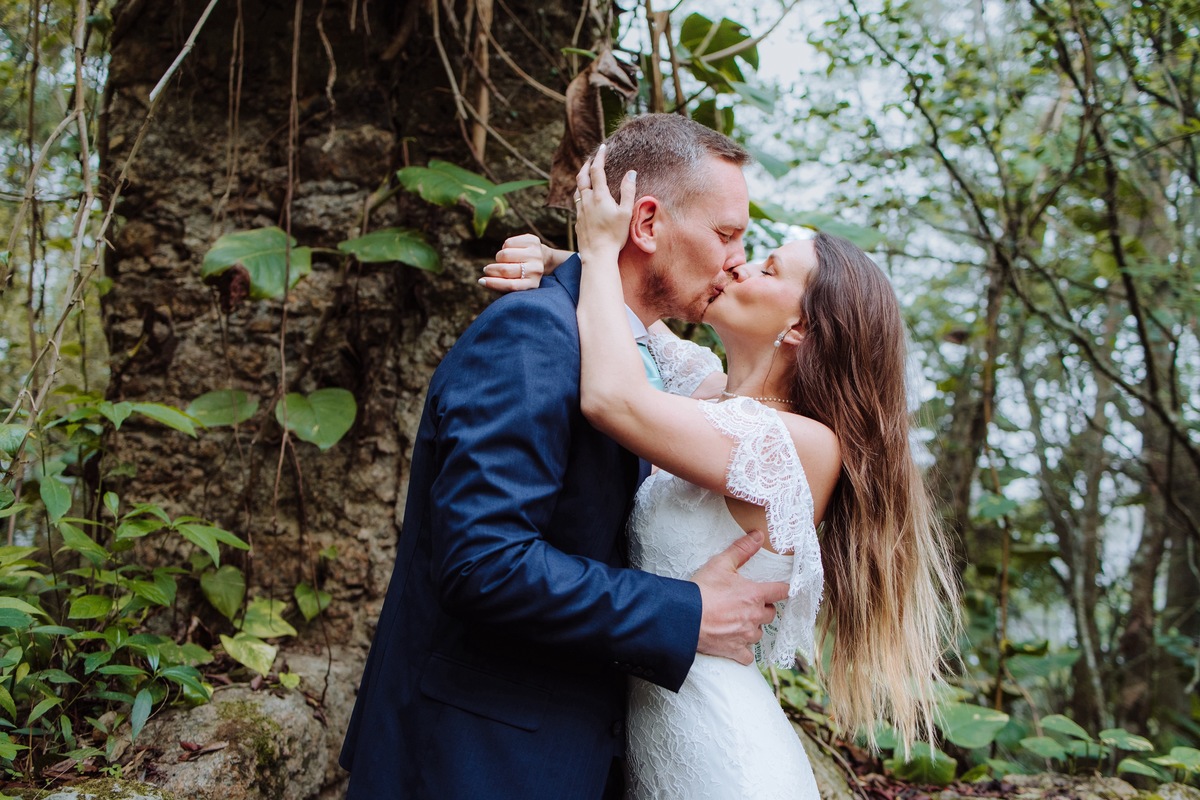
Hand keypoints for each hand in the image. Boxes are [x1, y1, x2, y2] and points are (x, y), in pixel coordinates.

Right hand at [480, 233, 545, 292]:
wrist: (542, 258)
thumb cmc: (522, 273)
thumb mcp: (516, 282)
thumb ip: (501, 284)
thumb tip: (482, 281)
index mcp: (532, 284)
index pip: (510, 285)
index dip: (493, 283)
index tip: (481, 281)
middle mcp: (536, 269)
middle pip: (505, 269)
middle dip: (492, 269)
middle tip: (488, 269)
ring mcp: (536, 254)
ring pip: (505, 254)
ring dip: (499, 257)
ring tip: (502, 259)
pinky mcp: (533, 241)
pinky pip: (508, 242)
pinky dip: (505, 246)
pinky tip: (511, 250)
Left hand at [574, 144, 635, 258]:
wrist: (597, 255)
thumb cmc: (614, 235)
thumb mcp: (626, 212)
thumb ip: (628, 191)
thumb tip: (631, 173)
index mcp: (599, 196)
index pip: (597, 170)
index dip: (599, 157)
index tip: (602, 147)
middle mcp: (586, 200)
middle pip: (582, 177)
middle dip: (587, 165)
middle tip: (592, 159)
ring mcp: (580, 210)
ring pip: (577, 189)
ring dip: (582, 179)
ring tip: (587, 176)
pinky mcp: (578, 220)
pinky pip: (577, 202)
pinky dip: (581, 194)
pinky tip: (585, 198)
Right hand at [692, 531, 790, 665]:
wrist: (684, 618)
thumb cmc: (702, 590)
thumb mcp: (721, 564)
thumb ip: (742, 550)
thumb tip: (759, 535)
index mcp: (755, 595)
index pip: (781, 591)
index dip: (784, 589)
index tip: (784, 589)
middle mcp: (754, 616)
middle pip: (771, 614)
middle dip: (763, 608)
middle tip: (749, 603)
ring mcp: (745, 636)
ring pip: (759, 633)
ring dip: (753, 628)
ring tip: (739, 622)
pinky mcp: (734, 651)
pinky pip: (747, 656)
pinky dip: (744, 651)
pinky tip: (735, 644)